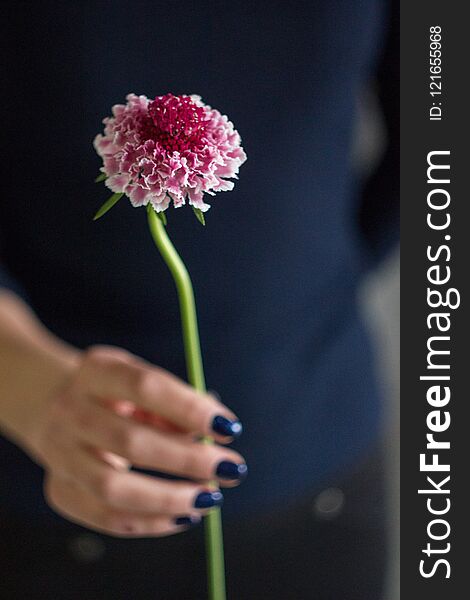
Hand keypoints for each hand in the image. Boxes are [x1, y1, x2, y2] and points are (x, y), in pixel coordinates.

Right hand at [0, 293, 245, 537]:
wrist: (50, 401)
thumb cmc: (114, 391)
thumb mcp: (139, 379)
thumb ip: (175, 404)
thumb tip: (217, 434)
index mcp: (96, 371)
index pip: (145, 387)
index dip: (189, 409)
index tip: (229, 428)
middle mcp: (70, 411)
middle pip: (130, 442)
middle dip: (188, 460)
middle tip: (232, 468)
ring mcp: (59, 454)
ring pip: (112, 489)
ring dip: (169, 499)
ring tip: (210, 497)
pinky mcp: (58, 489)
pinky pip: (104, 517)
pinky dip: (149, 522)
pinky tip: (183, 515)